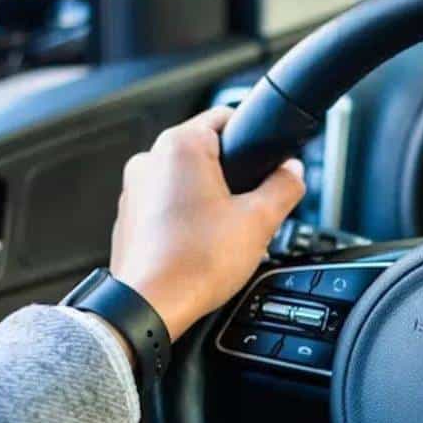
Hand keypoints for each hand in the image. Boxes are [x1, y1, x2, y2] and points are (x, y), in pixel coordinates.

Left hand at [109, 107, 304, 338]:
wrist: (150, 305)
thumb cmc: (194, 263)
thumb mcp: (259, 221)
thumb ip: (284, 187)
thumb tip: (293, 173)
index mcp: (180, 146)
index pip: (227, 117)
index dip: (254, 140)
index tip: (267, 163)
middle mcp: (149, 159)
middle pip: (207, 154)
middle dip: (234, 179)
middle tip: (251, 211)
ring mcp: (134, 189)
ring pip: (186, 182)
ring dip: (210, 201)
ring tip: (226, 235)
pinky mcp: (130, 217)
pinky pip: (167, 206)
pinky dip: (186, 220)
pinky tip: (201, 247)